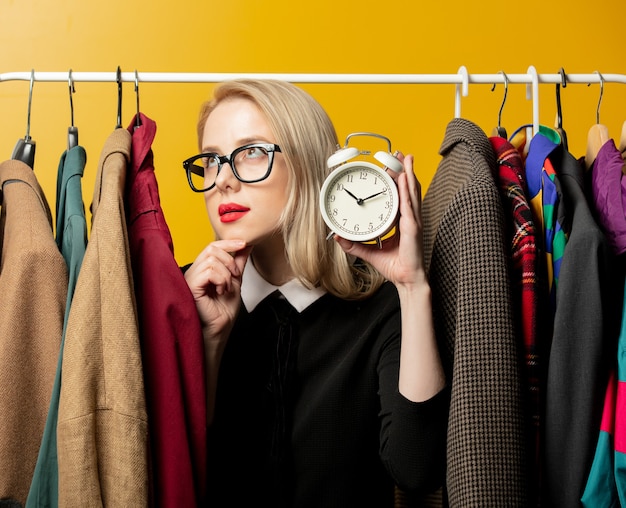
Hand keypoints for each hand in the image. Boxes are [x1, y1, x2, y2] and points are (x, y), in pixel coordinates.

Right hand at [184, 239, 251, 339]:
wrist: (220, 329)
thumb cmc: (223, 310)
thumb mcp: (235, 280)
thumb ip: (238, 262)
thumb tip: (246, 245)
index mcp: (202, 268)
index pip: (213, 246)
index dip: (229, 243)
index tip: (244, 243)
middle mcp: (194, 271)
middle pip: (211, 249)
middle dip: (229, 260)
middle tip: (235, 276)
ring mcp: (191, 278)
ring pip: (212, 260)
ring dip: (226, 274)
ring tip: (226, 288)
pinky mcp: (191, 286)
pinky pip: (208, 272)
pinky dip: (221, 280)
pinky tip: (221, 291)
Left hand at [334, 153, 426, 288]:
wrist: (407, 279)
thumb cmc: (395, 266)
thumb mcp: (368, 252)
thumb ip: (353, 244)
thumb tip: (337, 237)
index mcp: (402, 221)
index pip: (401, 196)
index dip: (398, 181)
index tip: (393, 166)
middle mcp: (410, 218)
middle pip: (408, 189)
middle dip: (405, 170)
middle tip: (400, 154)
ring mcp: (413, 221)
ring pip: (411, 192)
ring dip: (408, 174)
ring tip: (406, 158)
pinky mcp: (413, 228)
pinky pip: (409, 206)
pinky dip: (407, 192)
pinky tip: (404, 179)